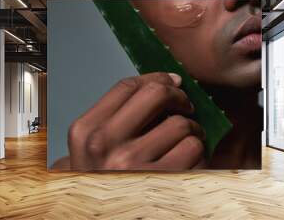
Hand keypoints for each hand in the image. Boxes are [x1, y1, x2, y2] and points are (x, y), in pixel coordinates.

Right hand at [67, 72, 205, 170]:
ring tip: (188, 137)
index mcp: (86, 131)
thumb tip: (160, 87)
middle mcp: (105, 144)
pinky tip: (189, 158)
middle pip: (155, 94)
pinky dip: (198, 151)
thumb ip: (114, 118)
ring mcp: (132, 165)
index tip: (170, 81)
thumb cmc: (100, 181)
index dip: (155, 77)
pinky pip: (193, 150)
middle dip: (177, 94)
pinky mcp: (159, 183)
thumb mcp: (90, 148)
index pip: (126, 87)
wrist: (97, 218)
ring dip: (192, 128)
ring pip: (180, 124)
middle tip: (184, 103)